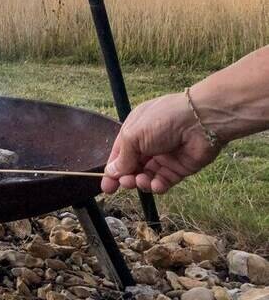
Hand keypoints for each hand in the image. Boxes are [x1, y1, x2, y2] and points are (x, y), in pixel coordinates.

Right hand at [101, 92, 221, 193]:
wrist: (201, 121)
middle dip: (126, 178)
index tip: (106, 187)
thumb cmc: (163, 120)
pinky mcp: (178, 169)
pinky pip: (164, 181)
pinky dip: (157, 186)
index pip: (119, 154)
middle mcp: (148, 144)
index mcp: (134, 131)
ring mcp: (163, 157)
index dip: (112, 170)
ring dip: (141, 182)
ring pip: (146, 176)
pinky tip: (155, 185)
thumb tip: (111, 171)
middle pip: (132, 167)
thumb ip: (122, 157)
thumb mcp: (134, 135)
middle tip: (124, 184)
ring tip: (140, 181)